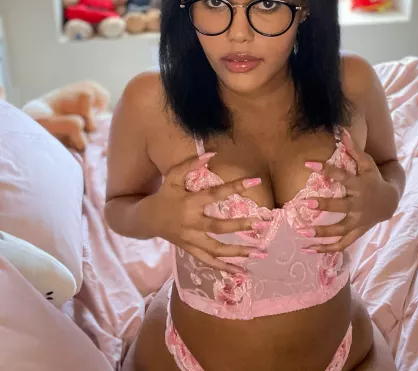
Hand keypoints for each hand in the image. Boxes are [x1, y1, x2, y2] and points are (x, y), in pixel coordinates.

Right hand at [153, 153, 261, 273]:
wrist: (147, 219)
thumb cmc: (164, 195)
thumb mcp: (173, 176)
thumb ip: (190, 164)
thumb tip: (212, 153)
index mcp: (190, 203)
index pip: (216, 194)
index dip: (235, 186)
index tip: (256, 181)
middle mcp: (192, 224)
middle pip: (219, 228)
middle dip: (241, 226)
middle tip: (262, 224)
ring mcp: (192, 240)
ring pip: (217, 250)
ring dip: (239, 253)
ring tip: (261, 252)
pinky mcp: (191, 250)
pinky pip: (209, 262)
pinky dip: (225, 268)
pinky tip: (243, 272)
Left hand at [303, 142, 397, 252]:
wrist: (390, 202)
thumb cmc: (374, 179)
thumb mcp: (367, 164)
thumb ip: (354, 149)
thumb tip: (342, 130)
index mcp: (359, 186)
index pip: (341, 176)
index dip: (326, 169)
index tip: (308, 163)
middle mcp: (358, 205)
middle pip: (341, 207)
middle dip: (324, 206)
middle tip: (305, 205)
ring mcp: (357, 222)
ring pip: (339, 230)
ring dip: (321, 232)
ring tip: (301, 232)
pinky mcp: (356, 233)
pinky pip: (341, 244)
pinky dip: (326, 249)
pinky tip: (308, 249)